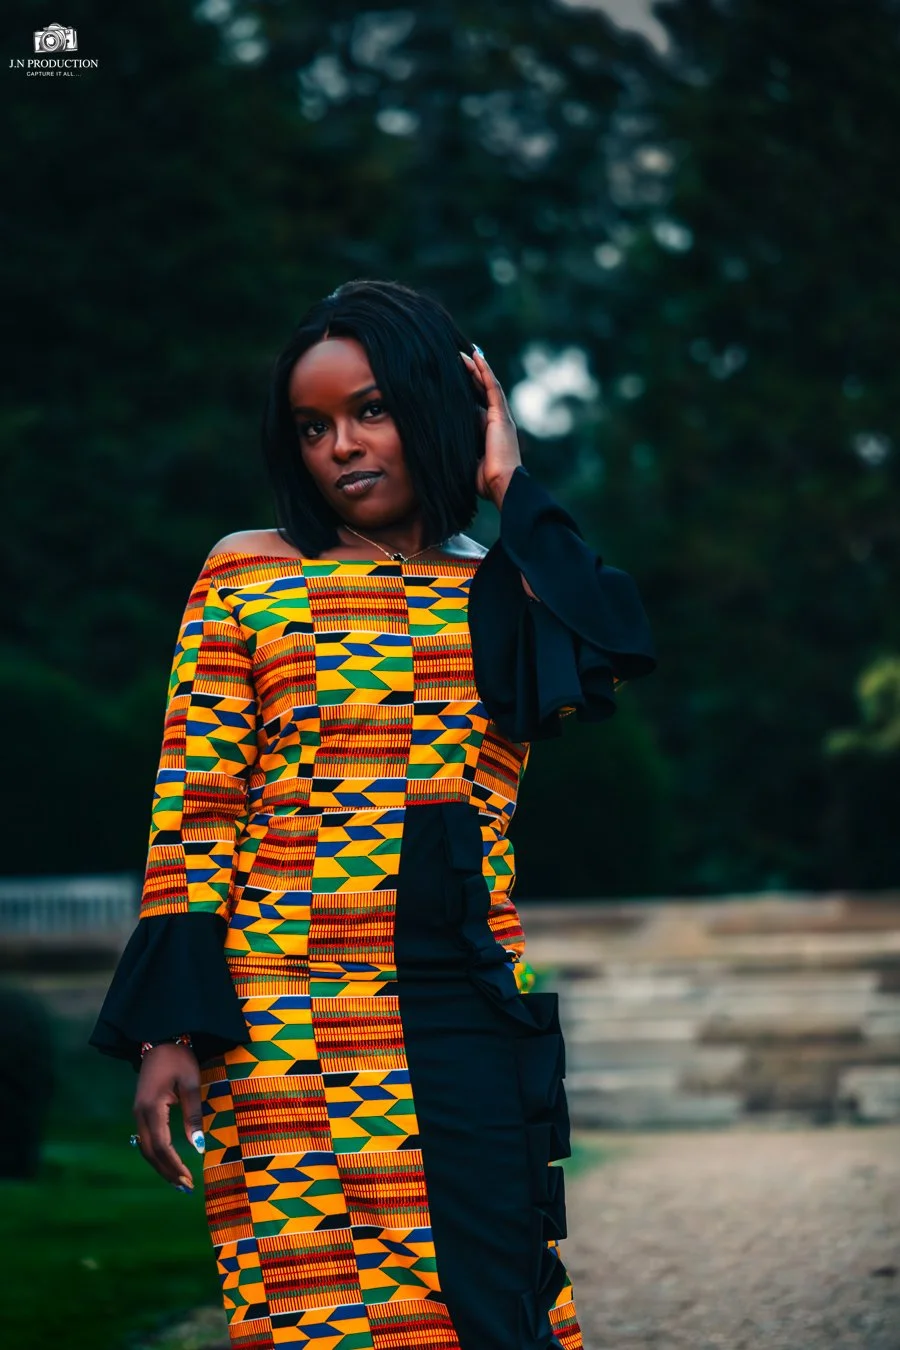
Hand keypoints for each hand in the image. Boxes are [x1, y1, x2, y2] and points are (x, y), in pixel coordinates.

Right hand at [132, 1042, 204, 1191]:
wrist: (160, 1038)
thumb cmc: (178, 1058)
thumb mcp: (191, 1083)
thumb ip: (193, 1114)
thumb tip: (198, 1146)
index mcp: (150, 1108)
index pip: (161, 1146)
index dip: (174, 1165)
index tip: (189, 1179)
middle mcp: (139, 1114)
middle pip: (150, 1152)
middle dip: (167, 1171)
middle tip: (185, 1187)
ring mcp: (138, 1113)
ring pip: (146, 1148)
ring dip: (161, 1165)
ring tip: (178, 1181)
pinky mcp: (141, 1111)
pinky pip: (146, 1139)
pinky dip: (157, 1154)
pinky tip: (169, 1162)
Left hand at [460, 347, 521, 507]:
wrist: (501, 485)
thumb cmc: (481, 481)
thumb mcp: (463, 459)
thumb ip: (454, 448)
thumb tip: (433, 444)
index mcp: (486, 431)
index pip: (473, 403)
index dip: (463, 389)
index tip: (448, 378)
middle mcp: (495, 420)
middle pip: (479, 390)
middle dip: (468, 374)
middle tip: (453, 358)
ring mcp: (500, 416)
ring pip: (485, 384)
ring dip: (474, 367)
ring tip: (462, 353)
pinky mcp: (501, 415)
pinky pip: (492, 387)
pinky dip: (484, 371)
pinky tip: (476, 356)